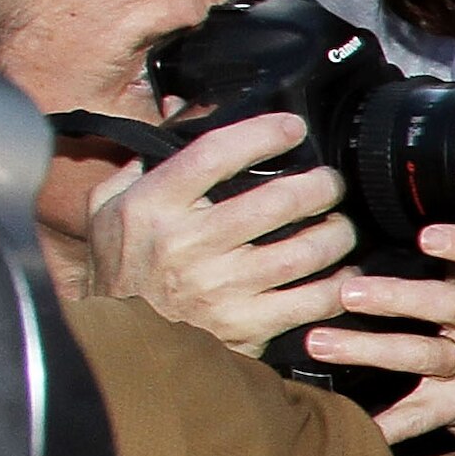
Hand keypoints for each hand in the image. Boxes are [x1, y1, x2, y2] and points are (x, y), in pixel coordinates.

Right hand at [83, 109, 360, 353]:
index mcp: (154, 207)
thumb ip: (144, 159)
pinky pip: (314, 300)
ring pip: (307, 250)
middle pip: (279, 201)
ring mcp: (222, 288)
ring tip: (340, 226)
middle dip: (320, 186)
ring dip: (337, 234)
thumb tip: (182, 108)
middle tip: (330, 183)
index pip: (216, 153)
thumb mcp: (110, 208)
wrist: (122, 346)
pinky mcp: (249, 326)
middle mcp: (189, 244)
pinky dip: (340, 284)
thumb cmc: (122, 269)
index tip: (293, 128)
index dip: (263, 134)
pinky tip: (344, 274)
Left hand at [298, 223, 454, 447]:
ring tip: (320, 343)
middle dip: (399, 298)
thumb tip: (382, 223)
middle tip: (349, 291)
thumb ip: (450, 262)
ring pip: (425, 356)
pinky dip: (389, 423)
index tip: (426, 237)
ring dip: (369, 350)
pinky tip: (357, 425)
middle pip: (451, 307)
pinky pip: (422, 415)